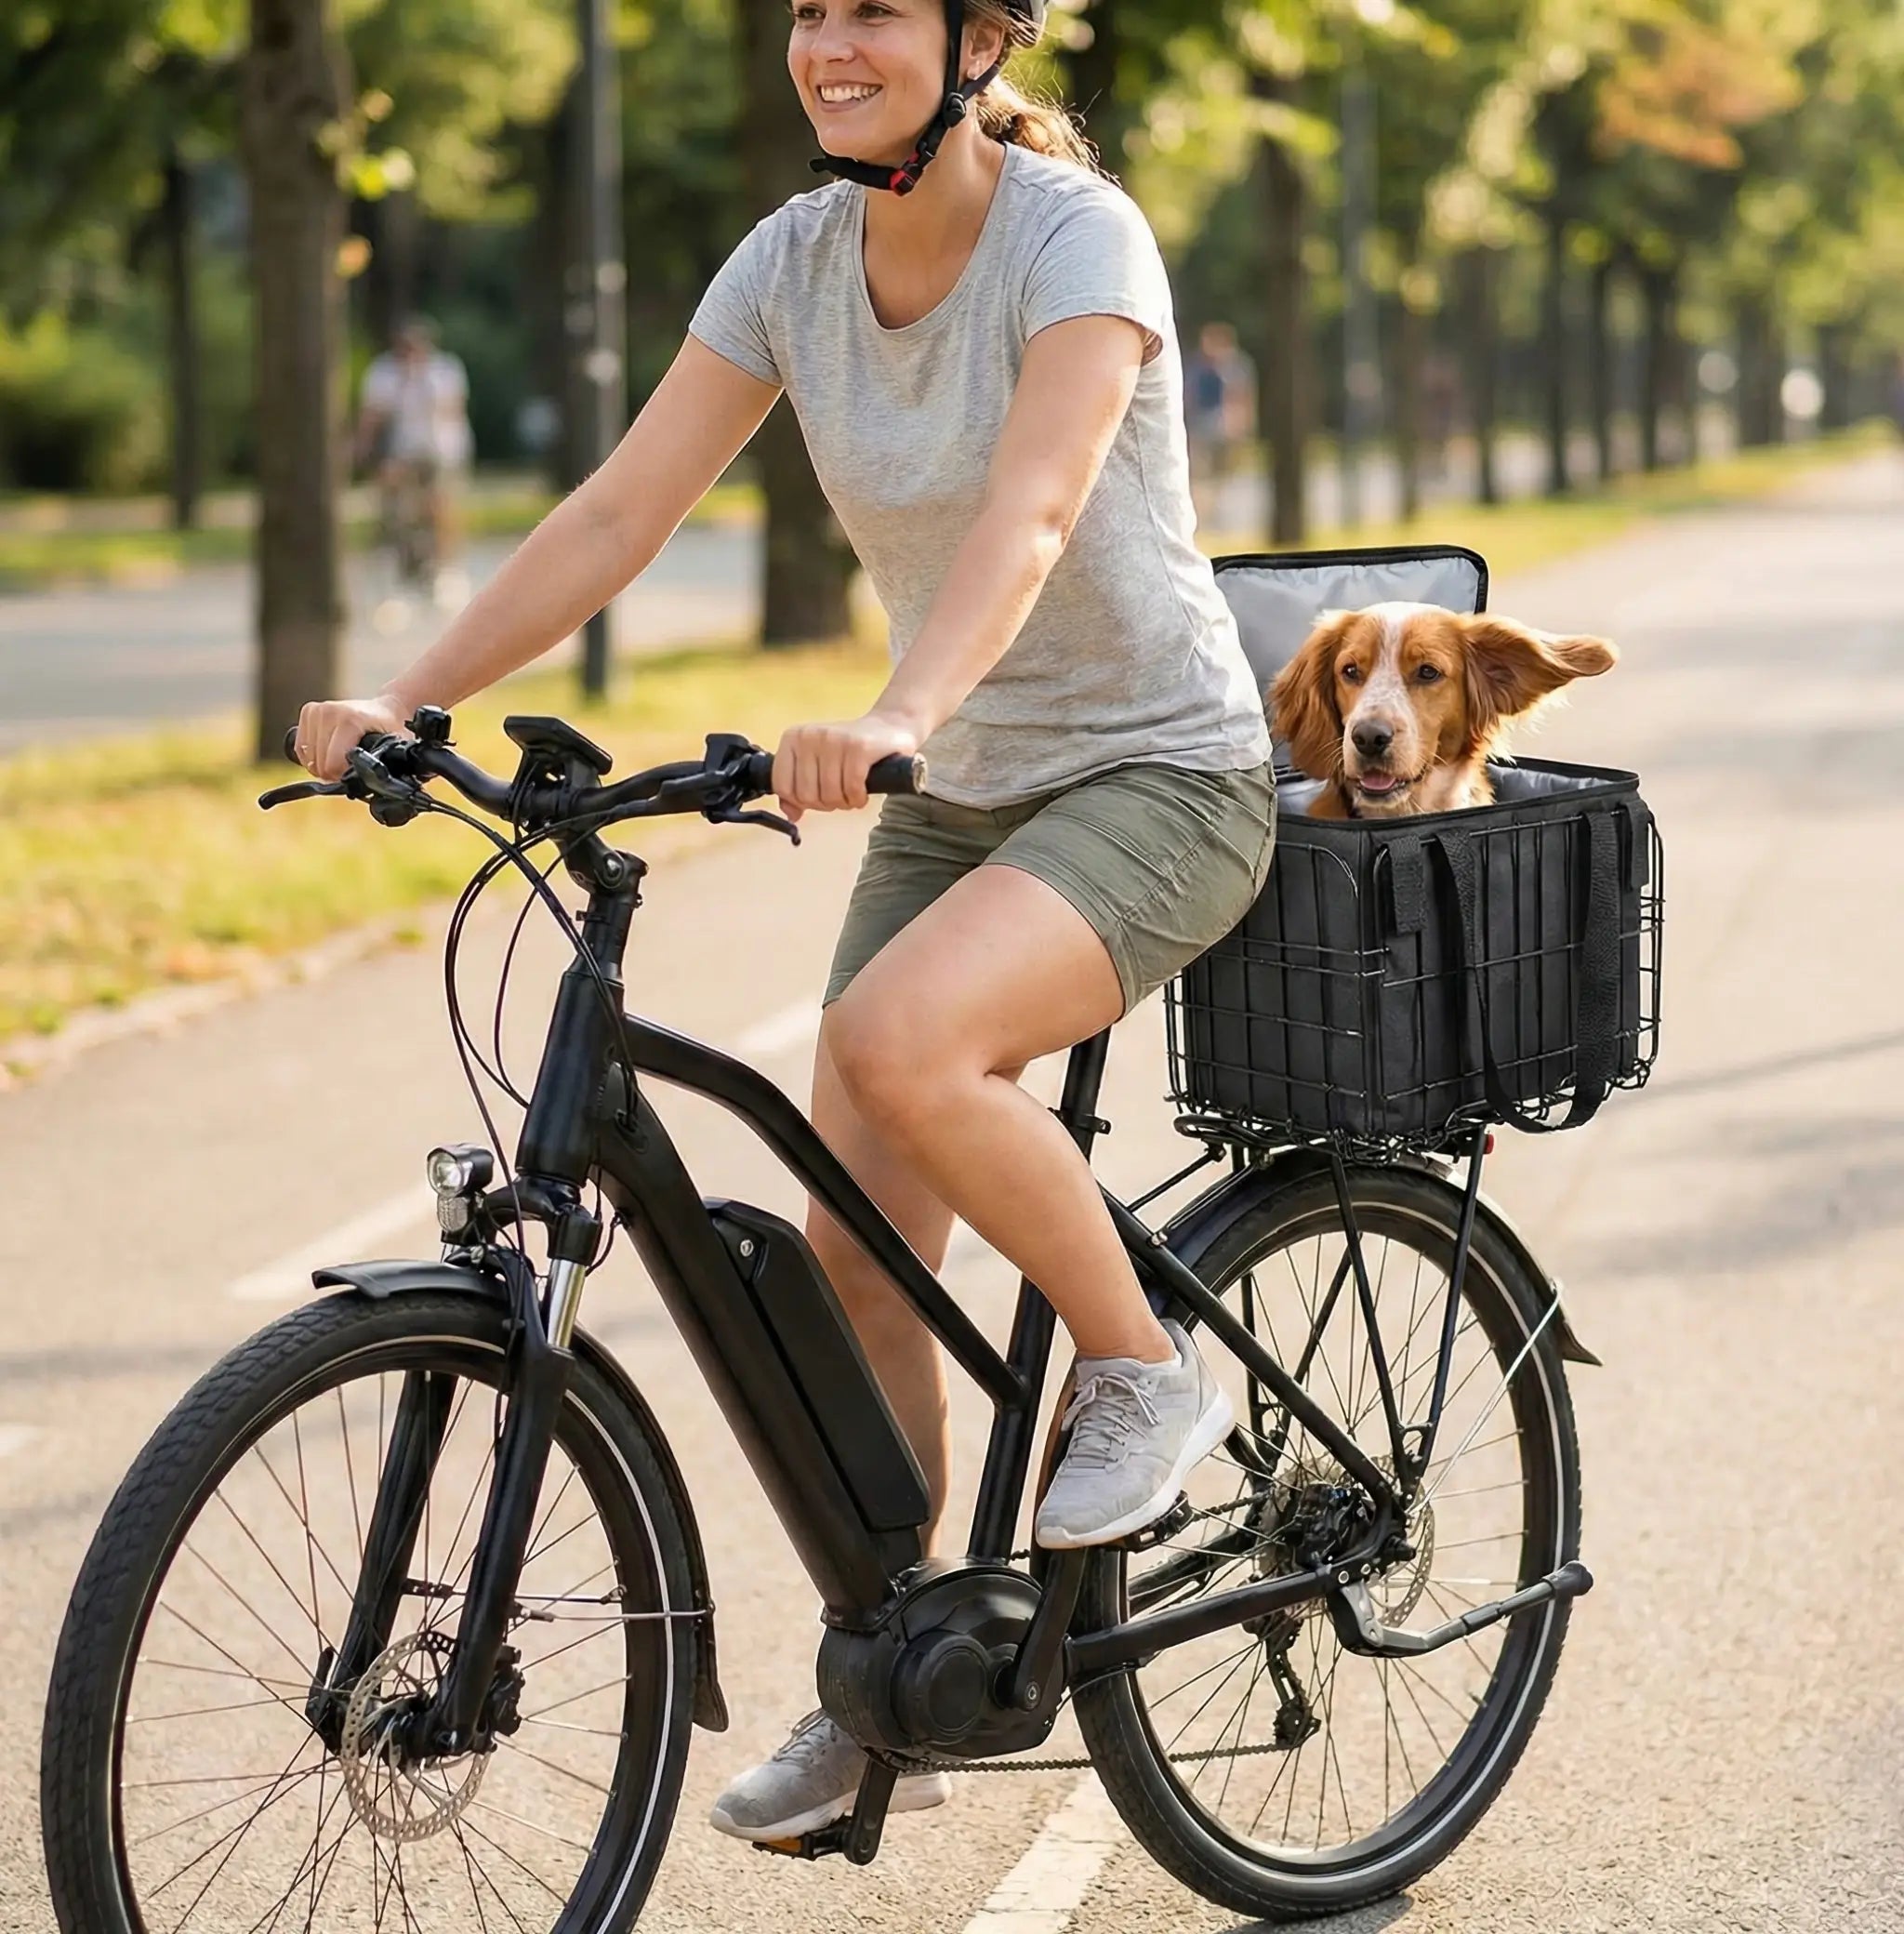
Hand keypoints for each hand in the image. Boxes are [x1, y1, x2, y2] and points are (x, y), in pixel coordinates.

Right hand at [294, 694, 408, 779]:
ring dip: (323, 766)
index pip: (333, 764)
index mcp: (350, 720)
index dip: (344, 778)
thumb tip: (368, 787)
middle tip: (350, 769)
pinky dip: (312, 758)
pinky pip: (301, 748)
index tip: (357, 776)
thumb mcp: (392, 750)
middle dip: (333, 773)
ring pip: (308, 758)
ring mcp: (317, 710)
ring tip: (341, 761)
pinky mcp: (308, 711)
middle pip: (319, 763)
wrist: (385, 709)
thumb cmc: (390, 730)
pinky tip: (328, 755)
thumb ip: (379, 768)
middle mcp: (329, 711)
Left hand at [771, 711, 920, 820]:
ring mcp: (834, 740)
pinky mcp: (859, 747)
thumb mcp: (816, 766)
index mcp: (793, 738)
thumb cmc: (848, 752)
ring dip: (844, 802)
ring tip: (852, 792)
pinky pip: (852, 789)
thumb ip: (797, 790)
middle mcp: (810, 736)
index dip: (802, 801)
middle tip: (840, 794)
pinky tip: (863, 793)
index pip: (782, 787)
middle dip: (826, 803)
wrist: (888, 728)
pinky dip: (858, 799)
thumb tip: (791, 815)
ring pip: (830, 795)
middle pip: (806, 795)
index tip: (818, 795)